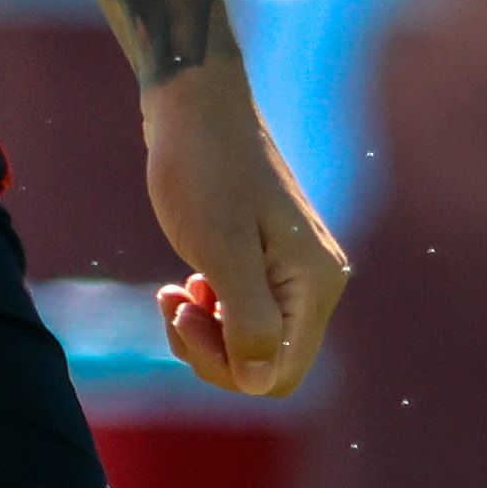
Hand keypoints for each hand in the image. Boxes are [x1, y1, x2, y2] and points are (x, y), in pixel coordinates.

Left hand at [141, 65, 348, 399]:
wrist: (194, 104)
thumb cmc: (204, 169)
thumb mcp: (220, 250)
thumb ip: (248, 321)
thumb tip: (260, 383)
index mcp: (314, 285)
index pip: (277, 374)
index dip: (226, 365)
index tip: (186, 317)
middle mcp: (315, 284)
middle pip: (265, 364)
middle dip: (210, 351)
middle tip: (173, 307)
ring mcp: (292, 273)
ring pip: (249, 342)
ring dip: (203, 332)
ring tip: (171, 296)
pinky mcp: (267, 261)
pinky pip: (241, 314)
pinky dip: (208, 311)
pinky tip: (183, 285)